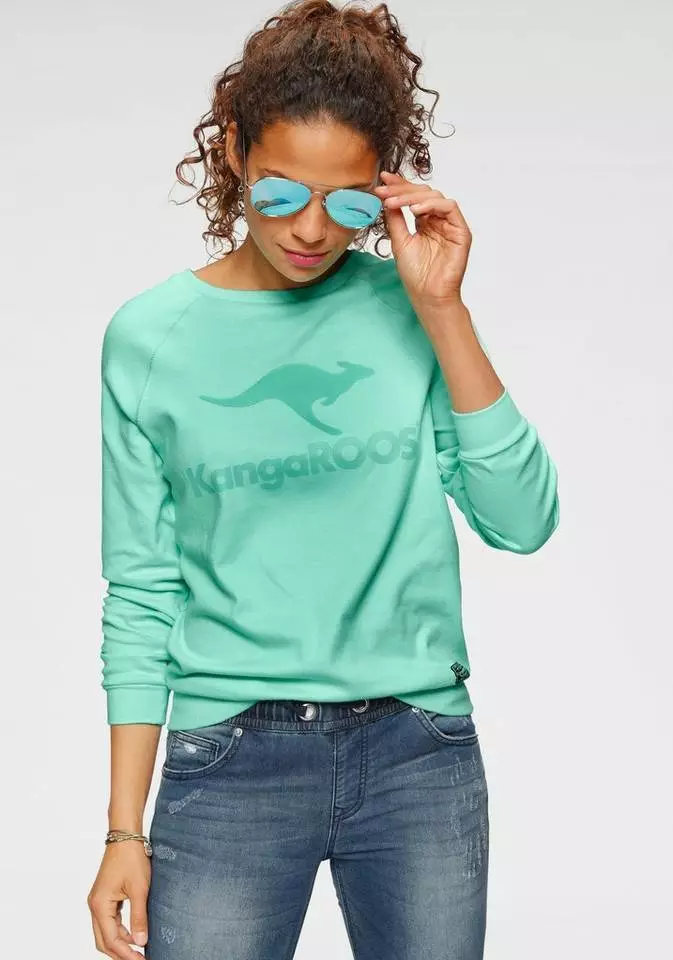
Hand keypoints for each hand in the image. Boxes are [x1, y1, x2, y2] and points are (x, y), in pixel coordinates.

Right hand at [87, 843, 150, 957]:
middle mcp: (94, 905)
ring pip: (105, 932)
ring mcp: (98, 901)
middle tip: (139, 959)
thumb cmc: (131, 858)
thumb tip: (141, 941)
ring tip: (137, 951)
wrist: (125, 836)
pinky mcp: (104, 897)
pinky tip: (132, 935)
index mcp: (100, 905)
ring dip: (119, 944)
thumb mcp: (139, 889)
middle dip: (120, 953)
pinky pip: (108, 921)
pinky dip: (119, 932)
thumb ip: (139, 917)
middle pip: (103, 941)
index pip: (111, 939)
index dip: (126, 953)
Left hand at [374, 170, 471, 309]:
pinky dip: (432, 205)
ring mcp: (450, 225)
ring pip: (435, 197)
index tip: (382, 179)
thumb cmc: (416, 274)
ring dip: (413, 197)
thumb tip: (386, 197)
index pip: (413, 197)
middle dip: (402, 189)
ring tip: (394, 203)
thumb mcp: (399, 241)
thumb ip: (395, 219)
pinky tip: (415, 211)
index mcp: (425, 222)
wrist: (428, 295)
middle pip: (424, 193)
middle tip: (384, 190)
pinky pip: (449, 208)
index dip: (399, 186)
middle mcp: (438, 220)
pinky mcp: (461, 232)